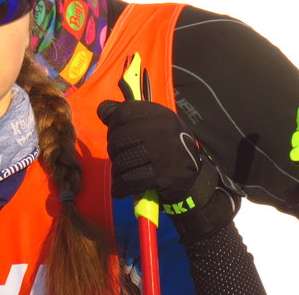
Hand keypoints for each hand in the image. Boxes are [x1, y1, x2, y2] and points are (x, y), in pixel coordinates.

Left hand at [98, 100, 239, 241]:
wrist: (196, 181)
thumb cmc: (168, 150)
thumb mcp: (154, 127)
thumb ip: (127, 116)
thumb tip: (103, 109)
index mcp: (160, 114)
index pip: (122, 113)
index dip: (114, 126)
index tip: (119, 136)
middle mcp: (162, 130)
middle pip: (118, 138)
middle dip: (114, 151)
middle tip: (122, 159)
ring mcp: (163, 153)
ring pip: (121, 160)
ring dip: (117, 171)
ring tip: (123, 174)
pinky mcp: (162, 176)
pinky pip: (127, 180)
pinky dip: (120, 187)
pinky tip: (120, 189)